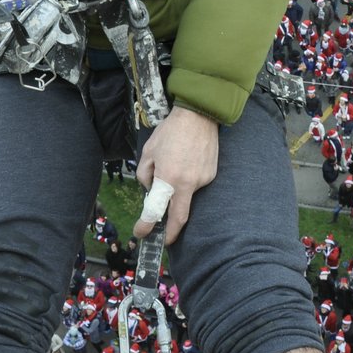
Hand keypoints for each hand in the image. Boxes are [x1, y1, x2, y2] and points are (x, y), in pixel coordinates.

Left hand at [134, 106, 218, 244]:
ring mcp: (203, 180)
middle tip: (164, 237)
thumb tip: (151, 189)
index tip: (141, 232)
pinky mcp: (211, 175)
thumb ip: (145, 175)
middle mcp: (188, 183)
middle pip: (180, 217)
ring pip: (187, 196)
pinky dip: (188, 180)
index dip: (146, 225)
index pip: (156, 210)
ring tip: (175, 166)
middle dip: (172, 232)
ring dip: (178, 191)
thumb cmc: (170, 131)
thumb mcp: (148, 152)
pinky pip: (196, 184)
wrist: (199, 116)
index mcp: (169, 178)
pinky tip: (186, 163)